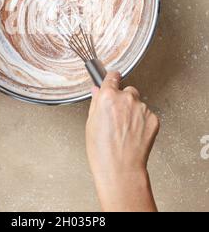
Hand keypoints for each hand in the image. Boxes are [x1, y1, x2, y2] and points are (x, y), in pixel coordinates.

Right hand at [86, 71, 159, 211]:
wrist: (120, 168)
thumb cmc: (102, 150)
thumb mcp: (91, 123)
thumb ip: (96, 102)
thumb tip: (97, 91)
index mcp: (108, 97)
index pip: (112, 77)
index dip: (112, 79)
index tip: (113, 78)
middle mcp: (126, 99)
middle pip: (127, 91)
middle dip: (123, 100)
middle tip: (117, 117)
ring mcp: (142, 108)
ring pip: (138, 104)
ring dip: (133, 111)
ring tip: (125, 130)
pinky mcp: (153, 118)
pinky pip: (147, 115)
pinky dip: (142, 122)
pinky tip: (134, 134)